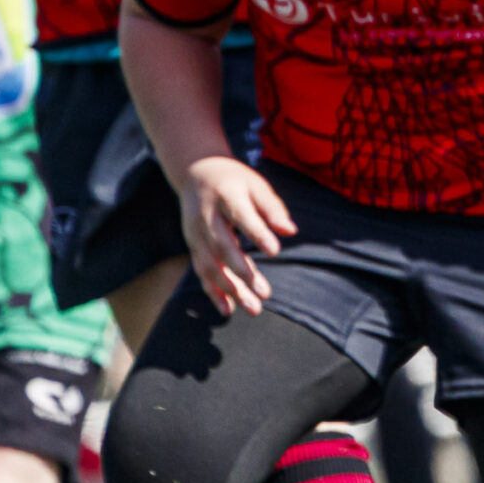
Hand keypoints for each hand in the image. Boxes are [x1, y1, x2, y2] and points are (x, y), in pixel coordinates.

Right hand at [180, 155, 293, 316]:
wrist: (195, 173)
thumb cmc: (235, 180)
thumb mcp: (256, 185)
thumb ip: (273, 208)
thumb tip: (290, 231)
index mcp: (226, 196)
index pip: (241, 217)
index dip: (257, 234)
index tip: (275, 251)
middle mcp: (206, 217)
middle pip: (223, 247)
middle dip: (243, 272)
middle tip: (265, 294)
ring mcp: (195, 233)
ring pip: (210, 265)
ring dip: (230, 289)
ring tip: (253, 308)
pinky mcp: (192, 245)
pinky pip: (201, 271)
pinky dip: (213, 291)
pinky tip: (229, 309)